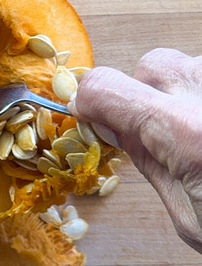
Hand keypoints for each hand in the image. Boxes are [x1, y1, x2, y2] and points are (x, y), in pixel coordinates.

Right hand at [68, 48, 201, 251]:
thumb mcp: (192, 219)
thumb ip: (150, 163)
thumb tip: (118, 128)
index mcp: (184, 133)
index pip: (104, 87)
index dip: (92, 102)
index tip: (97, 118)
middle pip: (153, 66)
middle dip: (150, 95)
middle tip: (171, 136)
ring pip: (195, 66)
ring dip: (195, 94)